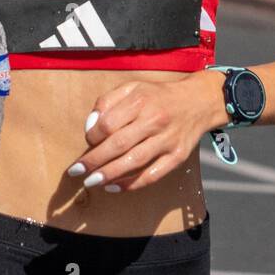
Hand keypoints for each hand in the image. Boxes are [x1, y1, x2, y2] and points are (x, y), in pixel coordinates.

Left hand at [66, 74, 217, 192]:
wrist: (198, 101)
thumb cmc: (158, 96)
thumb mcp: (133, 87)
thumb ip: (108, 101)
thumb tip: (90, 126)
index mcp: (140, 100)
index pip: (108, 123)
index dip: (93, 136)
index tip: (88, 142)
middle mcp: (155, 120)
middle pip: (119, 144)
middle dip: (94, 160)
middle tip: (77, 172)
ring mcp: (167, 140)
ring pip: (134, 161)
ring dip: (110, 174)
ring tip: (92, 182)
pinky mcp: (178, 156)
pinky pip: (153, 174)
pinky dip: (133, 184)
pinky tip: (116, 187)